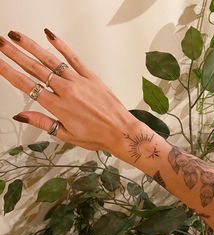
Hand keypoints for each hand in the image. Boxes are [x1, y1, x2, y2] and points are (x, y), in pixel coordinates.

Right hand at [0, 29, 137, 151]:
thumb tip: (21, 116)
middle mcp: (66, 90)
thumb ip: (43, 123)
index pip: (28, 86)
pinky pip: (74, 58)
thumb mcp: (66, 135)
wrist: (120, 131)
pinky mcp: (91, 77)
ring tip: (18, 37)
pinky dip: (62, 47)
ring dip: (33, 47)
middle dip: (16, 54)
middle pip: (35, 69)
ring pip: (51, 61)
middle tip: (2, 43)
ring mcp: (79, 81)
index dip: (10, 72)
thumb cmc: (96, 136)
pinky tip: (50, 37)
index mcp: (58, 106)